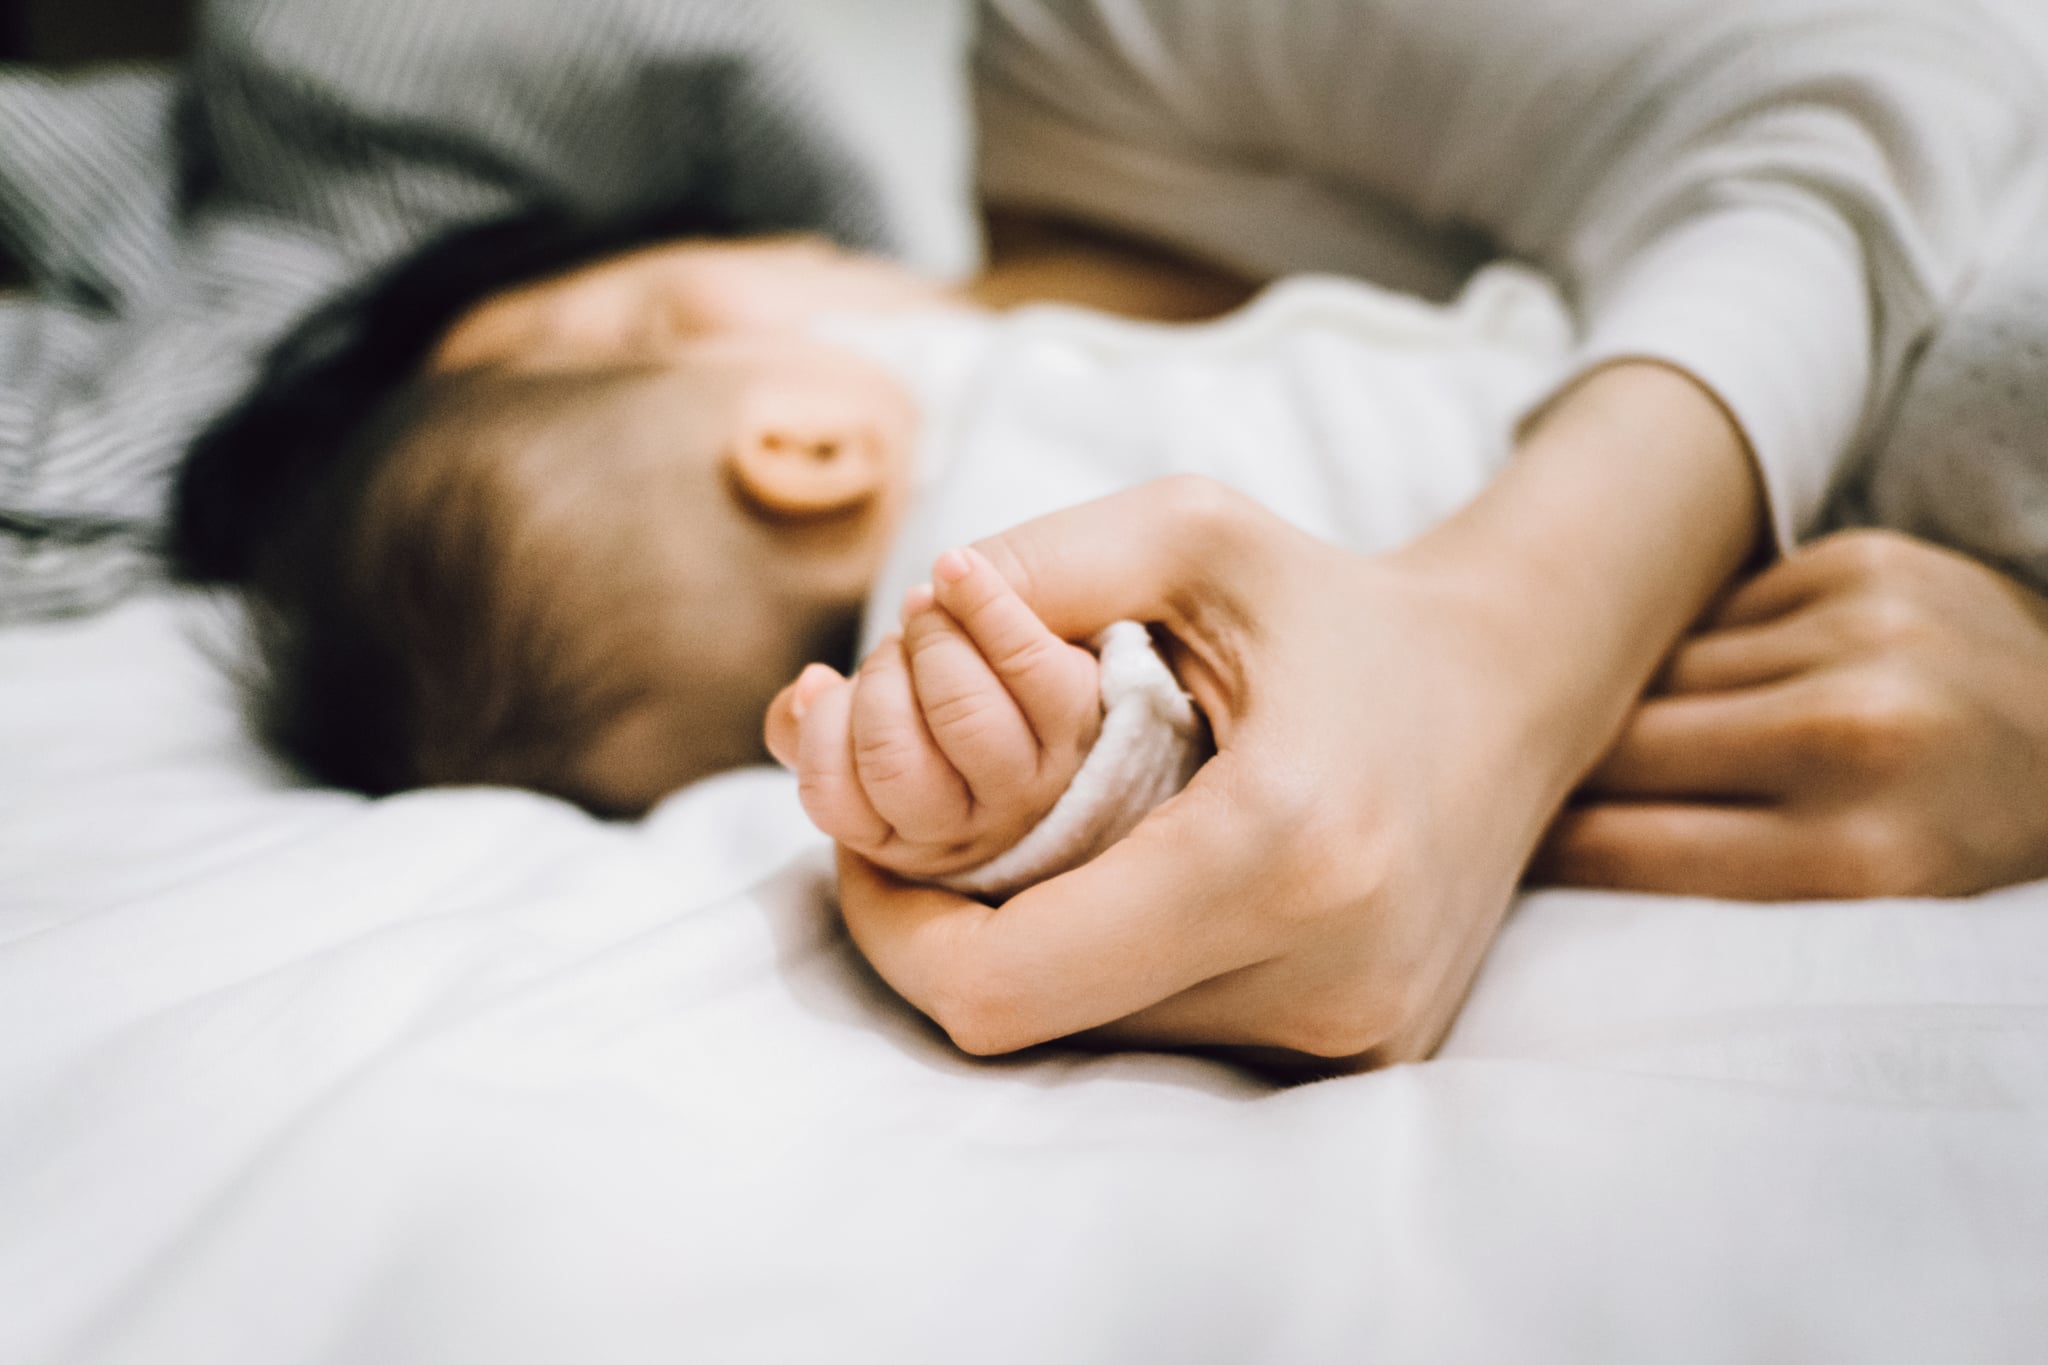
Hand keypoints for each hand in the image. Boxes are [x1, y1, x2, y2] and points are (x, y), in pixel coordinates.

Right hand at [764, 546, 1102, 880]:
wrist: (1095, 622)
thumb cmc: (961, 688)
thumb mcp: (873, 715)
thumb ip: (815, 722)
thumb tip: (810, 689)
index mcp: (909, 834)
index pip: (832, 800)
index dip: (818, 729)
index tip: (830, 680)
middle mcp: (976, 826)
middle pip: (893, 762)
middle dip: (878, 678)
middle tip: (895, 645)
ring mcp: (1037, 779)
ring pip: (964, 716)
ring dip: (933, 640)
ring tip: (932, 610)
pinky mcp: (1084, 721)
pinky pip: (1024, 662)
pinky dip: (980, 600)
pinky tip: (956, 568)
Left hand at [830, 363, 1760, 1066]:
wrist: (1510, 690)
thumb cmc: (1336, 604)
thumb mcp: (1191, 533)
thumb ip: (1036, 566)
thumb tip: (908, 617)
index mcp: (1280, 846)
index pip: (1004, 983)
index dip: (891, 933)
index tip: (861, 854)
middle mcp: (1328, 971)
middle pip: (1042, 1022)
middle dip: (958, 938)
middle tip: (932, 843)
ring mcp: (1357, 1036)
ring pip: (1105, 1043)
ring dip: (1045, 958)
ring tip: (1054, 851)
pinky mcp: (1370, 1059)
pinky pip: (1180, 1045)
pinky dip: (1123, 977)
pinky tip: (1135, 890)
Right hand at [1536, 529, 2047, 898]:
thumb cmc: (1962, 850)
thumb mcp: (1867, 919)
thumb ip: (1724, 889)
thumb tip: (1542, 849)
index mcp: (1855, 858)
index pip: (1617, 848)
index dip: (1540, 853)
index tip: (1499, 859)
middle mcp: (1857, 735)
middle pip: (1623, 749)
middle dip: (1567, 777)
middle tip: (1520, 789)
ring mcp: (1864, 634)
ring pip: (1659, 674)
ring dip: (1639, 712)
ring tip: (1628, 741)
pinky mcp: (1866, 562)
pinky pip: (1717, 615)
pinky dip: (1711, 655)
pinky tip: (1733, 686)